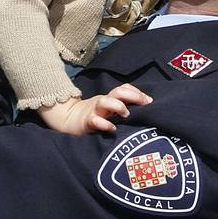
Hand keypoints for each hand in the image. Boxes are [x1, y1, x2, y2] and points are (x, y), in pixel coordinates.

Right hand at [37, 84, 152, 134]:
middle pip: (118, 92)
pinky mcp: (86, 122)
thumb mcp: (108, 109)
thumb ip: (123, 107)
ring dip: (118, 106)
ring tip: (126, 115)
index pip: (124, 89)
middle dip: (133, 96)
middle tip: (144, 105)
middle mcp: (103, 102)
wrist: (68, 120)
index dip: (137, 92)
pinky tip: (112, 129)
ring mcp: (94, 111)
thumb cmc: (94, 116)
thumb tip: (145, 109)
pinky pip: (95, 120)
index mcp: (110, 99)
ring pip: (105, 101)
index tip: (149, 101)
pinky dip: (104, 124)